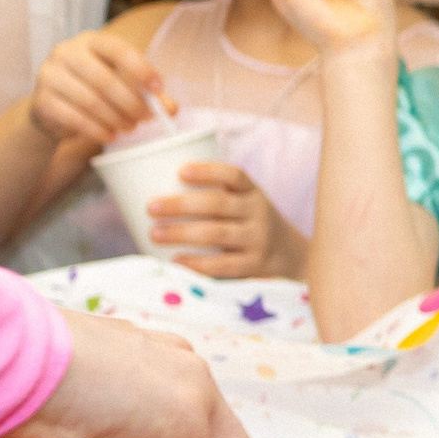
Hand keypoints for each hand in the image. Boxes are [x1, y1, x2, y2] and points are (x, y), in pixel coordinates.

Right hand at [29, 29, 170, 147]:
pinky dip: (97, 130)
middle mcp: (66, 52)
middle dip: (130, 102)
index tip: (158, 88)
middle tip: (146, 118)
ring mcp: (49, 75)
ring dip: (115, 118)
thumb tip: (171, 109)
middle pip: (104, 79)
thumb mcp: (123, 85)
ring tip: (130, 128)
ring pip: (90, 100)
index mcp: (91, 41)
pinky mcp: (41, 100)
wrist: (55, 108)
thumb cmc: (96, 90)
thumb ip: (148, 95)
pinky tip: (110, 136)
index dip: (140, 69)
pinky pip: (74, 117)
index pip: (118, 49)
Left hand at [146, 160, 304, 278]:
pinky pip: (223, 264)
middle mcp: (259, 214)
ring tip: (154, 233)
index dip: (208, 171)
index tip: (181, 171)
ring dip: (182, 233)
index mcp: (253, 194)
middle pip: (219, 204)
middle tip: (150, 207)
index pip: (235, 175)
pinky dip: (197, 263)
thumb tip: (146, 190)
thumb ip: (212, 199)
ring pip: (218, 233)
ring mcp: (258, 240)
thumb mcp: (244, 206)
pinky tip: (175, 261)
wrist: (292, 259)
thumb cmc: (248, 227)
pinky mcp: (255, 266)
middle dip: (181, 204)